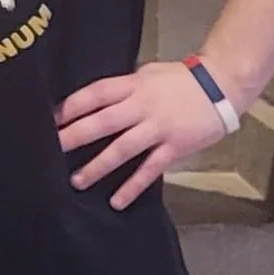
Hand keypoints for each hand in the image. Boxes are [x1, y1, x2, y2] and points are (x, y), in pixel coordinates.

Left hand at [55, 60, 231, 210]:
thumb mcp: (149, 74)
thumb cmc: (182, 79)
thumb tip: (98, 101)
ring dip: (98, 166)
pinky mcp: (174, 146)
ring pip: (122, 148)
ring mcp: (158, 127)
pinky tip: (117, 200)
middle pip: (102, 122)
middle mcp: (142, 106)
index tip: (51, 120)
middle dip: (75, 136)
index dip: (71, 107)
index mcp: (134, 85)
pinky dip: (133, 186)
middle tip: (52, 149)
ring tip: (77, 181)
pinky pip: (150, 169)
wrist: (222, 85)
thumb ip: (126, 88)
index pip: (95, 94)